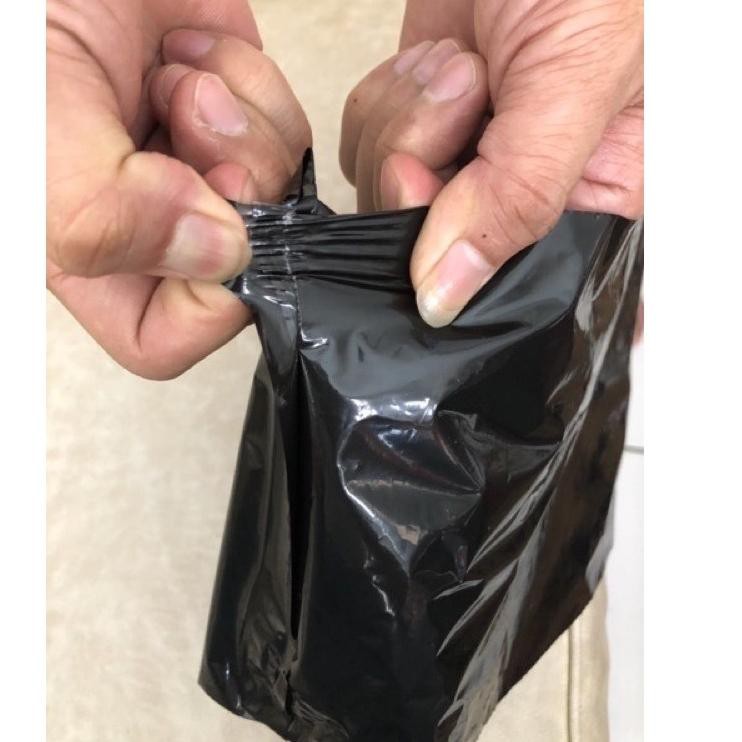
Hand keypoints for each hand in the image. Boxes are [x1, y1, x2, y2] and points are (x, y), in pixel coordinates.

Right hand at [47, 1, 310, 377]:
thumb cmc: (26, 33)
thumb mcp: (38, 138)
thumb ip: (112, 218)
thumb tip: (222, 255)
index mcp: (95, 256)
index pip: (167, 339)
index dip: (204, 300)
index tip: (205, 218)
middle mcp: (154, 226)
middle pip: (244, 266)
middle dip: (233, 188)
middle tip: (186, 118)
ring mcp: (203, 171)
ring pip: (277, 198)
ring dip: (238, 127)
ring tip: (171, 79)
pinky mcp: (241, 116)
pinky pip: (290, 132)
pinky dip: (251, 84)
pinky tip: (190, 51)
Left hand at [342, 0, 642, 326]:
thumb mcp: (574, 88)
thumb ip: (515, 200)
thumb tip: (444, 298)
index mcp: (592, 200)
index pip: (506, 277)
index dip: (451, 244)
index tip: (433, 188)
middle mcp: (524, 189)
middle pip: (427, 239)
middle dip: (426, 160)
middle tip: (469, 91)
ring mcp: (467, 155)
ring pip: (388, 190)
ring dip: (410, 115)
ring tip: (466, 59)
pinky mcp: (423, 119)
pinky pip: (368, 144)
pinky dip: (388, 95)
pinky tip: (439, 55)